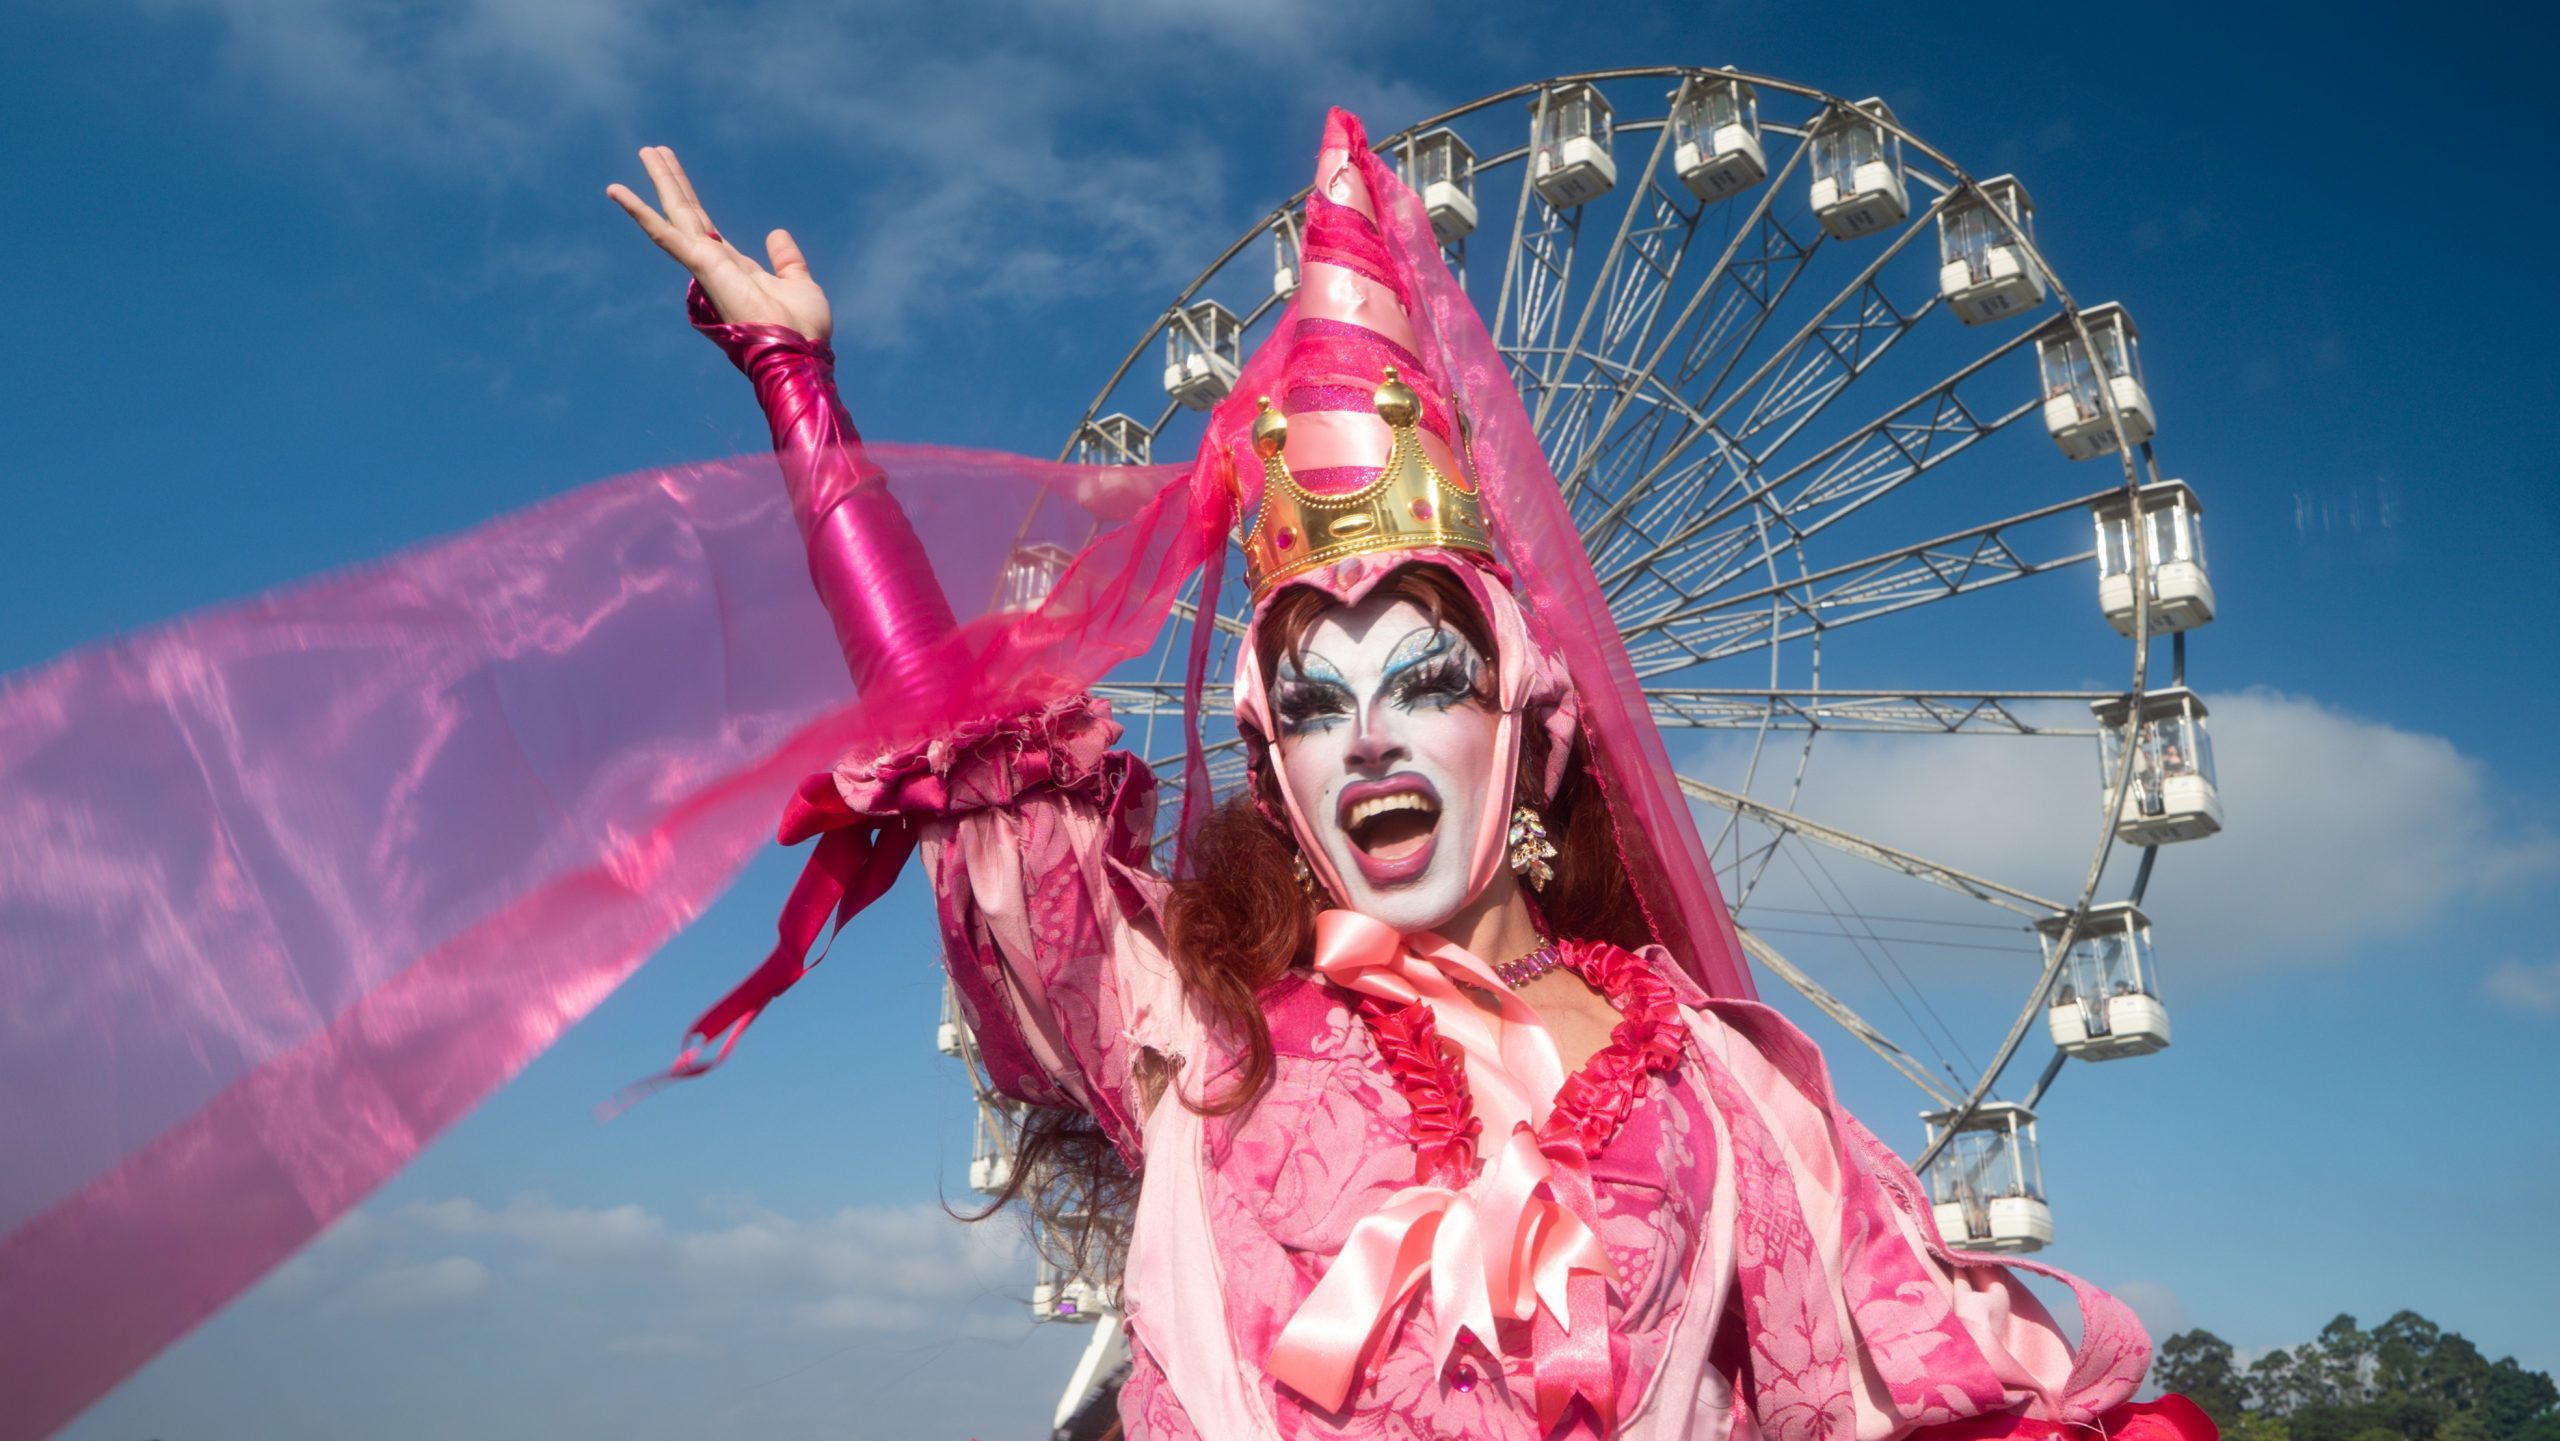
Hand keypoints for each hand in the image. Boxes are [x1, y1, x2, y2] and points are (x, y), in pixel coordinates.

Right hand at [608, 146, 831, 343]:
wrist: (800, 352)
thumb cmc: (801, 329)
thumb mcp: (798, 283)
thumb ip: (786, 259)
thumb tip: (776, 233)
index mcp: (733, 267)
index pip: (705, 225)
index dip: (690, 198)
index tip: (676, 174)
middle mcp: (714, 263)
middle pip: (686, 213)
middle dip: (670, 181)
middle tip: (652, 150)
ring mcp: (705, 264)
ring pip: (676, 214)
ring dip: (660, 182)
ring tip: (647, 151)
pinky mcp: (702, 265)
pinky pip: (664, 234)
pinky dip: (640, 211)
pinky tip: (617, 190)